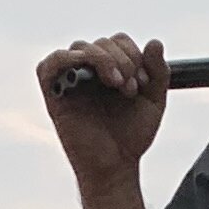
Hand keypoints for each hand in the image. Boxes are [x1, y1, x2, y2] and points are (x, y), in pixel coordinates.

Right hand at [39, 33, 168, 190]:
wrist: (115, 166)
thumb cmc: (130, 137)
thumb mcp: (153, 102)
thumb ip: (159, 72)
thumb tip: (155, 42)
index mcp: (110, 70)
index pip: (118, 41)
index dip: (134, 54)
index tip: (143, 83)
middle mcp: (89, 72)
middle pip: (102, 42)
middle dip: (123, 60)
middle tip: (131, 88)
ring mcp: (71, 81)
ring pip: (81, 47)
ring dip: (104, 59)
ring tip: (118, 84)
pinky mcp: (54, 95)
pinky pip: (50, 65)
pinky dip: (67, 59)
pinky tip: (90, 74)